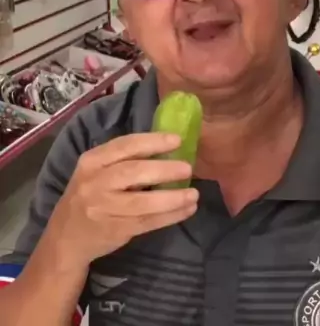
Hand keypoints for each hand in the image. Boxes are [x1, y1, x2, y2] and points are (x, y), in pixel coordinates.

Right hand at [44, 133, 197, 268]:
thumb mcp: (97, 171)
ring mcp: (103, 209)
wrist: (66, 237)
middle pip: (133, 173)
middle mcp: (95, 183)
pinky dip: (170, 216)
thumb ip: (124, 159)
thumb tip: (170, 146)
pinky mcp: (114, 230)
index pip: (124, 146)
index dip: (152, 141)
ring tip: (194, 194)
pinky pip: (147, 222)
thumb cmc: (90, 194)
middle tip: (188, 168)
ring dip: (172, 198)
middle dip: (164, 169)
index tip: (177, 140)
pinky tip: (187, 210)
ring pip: (142, 202)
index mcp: (92, 161)